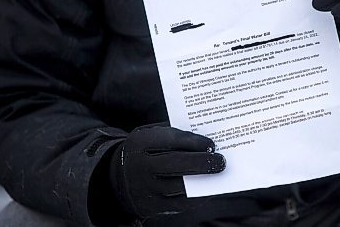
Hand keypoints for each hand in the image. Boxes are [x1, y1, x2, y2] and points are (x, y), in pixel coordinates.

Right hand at [109, 125, 225, 219]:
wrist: (118, 178)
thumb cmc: (145, 150)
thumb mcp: (150, 134)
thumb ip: (173, 132)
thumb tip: (204, 137)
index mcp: (139, 143)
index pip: (170, 139)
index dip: (193, 141)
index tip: (211, 144)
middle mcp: (140, 166)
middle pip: (175, 163)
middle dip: (201, 162)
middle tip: (221, 161)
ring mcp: (145, 188)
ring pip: (179, 185)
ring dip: (203, 180)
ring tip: (218, 173)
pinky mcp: (151, 206)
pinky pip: (179, 203)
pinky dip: (197, 197)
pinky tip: (209, 188)